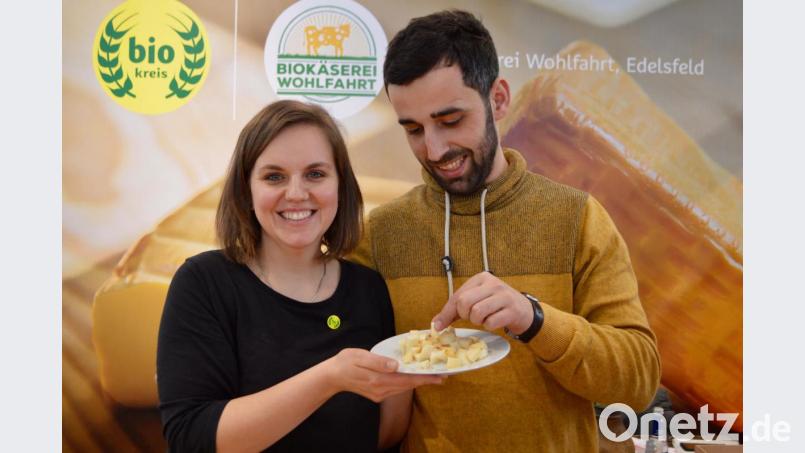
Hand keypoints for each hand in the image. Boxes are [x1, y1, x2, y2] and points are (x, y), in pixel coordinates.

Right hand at [326, 348, 444, 402]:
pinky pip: (397, 388)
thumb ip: (378, 361)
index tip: (440, 377)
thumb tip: (395, 365)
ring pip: (404, 387)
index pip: (406, 379)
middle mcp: (381, 390)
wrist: (332, 377)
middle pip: (408, 385)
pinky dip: (408, 382)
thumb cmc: (345, 363)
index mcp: (377, 380)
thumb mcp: (359, 357)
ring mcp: (379, 394)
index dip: (424, 378)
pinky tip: (413, 376)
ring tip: (433, 376)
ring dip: (418, 382)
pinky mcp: (378, 394)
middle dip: (426, 380)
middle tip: (443, 375)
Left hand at [432, 272, 532, 333]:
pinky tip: (495, 321)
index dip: (447, 313)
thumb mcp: (477, 301)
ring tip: (485, 318)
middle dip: (465, 315)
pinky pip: (491, 322)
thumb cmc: (496, 305)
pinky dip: (490, 326)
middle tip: (473, 317)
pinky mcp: (512, 310)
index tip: (438, 326)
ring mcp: (504, 296)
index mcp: (481, 278)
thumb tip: (436, 324)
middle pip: (464, 303)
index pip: (457, 296)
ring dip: (478, 321)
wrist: (525, 311)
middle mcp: (492, 283)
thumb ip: (456, 310)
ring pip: (477, 313)